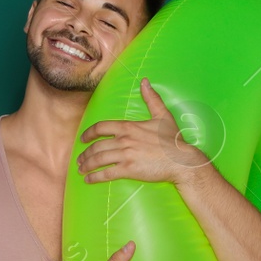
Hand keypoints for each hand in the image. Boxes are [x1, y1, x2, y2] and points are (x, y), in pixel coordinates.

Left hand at [76, 78, 212, 186]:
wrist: (181, 160)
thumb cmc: (172, 139)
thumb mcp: (162, 115)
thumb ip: (151, 98)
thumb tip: (145, 81)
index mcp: (128, 126)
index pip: (101, 127)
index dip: (88, 133)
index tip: (82, 139)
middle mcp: (124, 140)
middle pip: (96, 146)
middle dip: (84, 153)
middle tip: (80, 159)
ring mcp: (125, 155)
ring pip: (98, 159)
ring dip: (86, 165)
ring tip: (81, 169)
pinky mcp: (129, 170)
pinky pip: (106, 173)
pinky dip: (94, 177)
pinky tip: (88, 179)